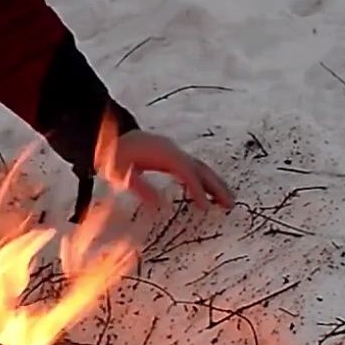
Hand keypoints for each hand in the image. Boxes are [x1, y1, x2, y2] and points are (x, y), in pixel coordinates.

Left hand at [100, 129, 233, 212]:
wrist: (113, 136)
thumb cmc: (116, 154)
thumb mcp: (120, 171)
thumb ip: (139, 187)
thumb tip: (159, 204)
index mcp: (163, 153)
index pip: (186, 172)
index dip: (197, 189)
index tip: (206, 207)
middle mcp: (173, 150)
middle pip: (200, 168)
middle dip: (216, 186)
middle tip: (230, 204)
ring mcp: (174, 152)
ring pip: (200, 167)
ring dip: (215, 184)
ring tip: (228, 201)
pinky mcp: (173, 155)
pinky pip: (193, 168)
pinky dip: (204, 180)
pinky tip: (210, 194)